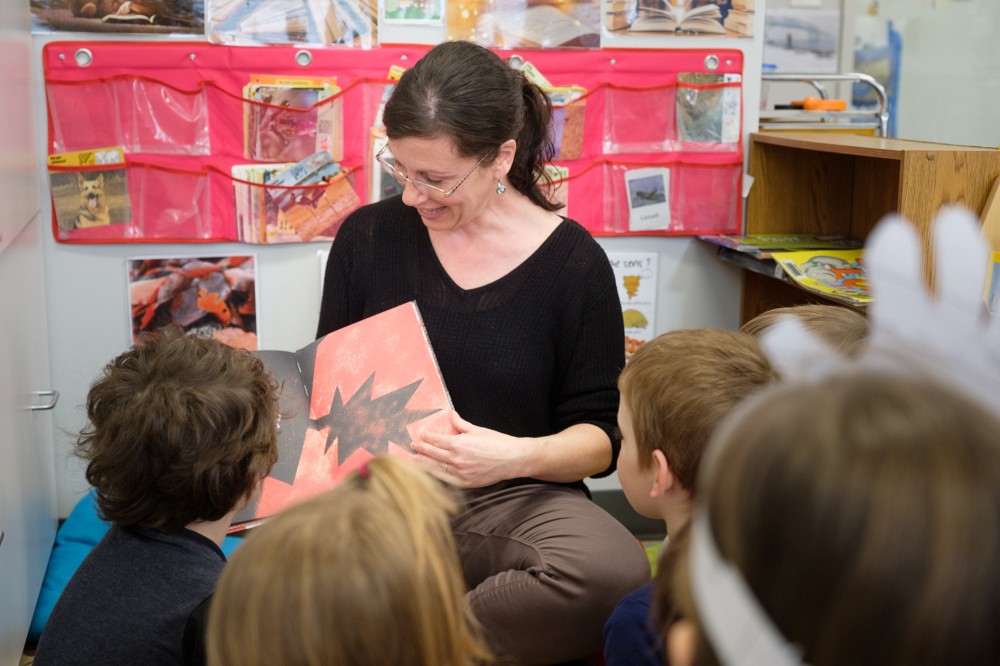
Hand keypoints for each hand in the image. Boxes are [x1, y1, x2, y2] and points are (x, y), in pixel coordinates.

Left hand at [412, 411, 530, 487]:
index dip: (427, 437)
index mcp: (459, 444)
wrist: (513, 459)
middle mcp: (457, 459)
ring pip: (436, 468)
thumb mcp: (478, 430)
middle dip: (421, 449)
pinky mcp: (466, 483)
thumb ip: (461, 424)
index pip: (436, 440)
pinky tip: (429, 473)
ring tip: (414, 460)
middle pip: (433, 454)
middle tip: (412, 446)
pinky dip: (436, 475)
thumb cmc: (498, 443)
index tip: (420, 435)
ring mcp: (460, 473)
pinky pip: (446, 480)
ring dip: (424, 464)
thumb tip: (451, 415)